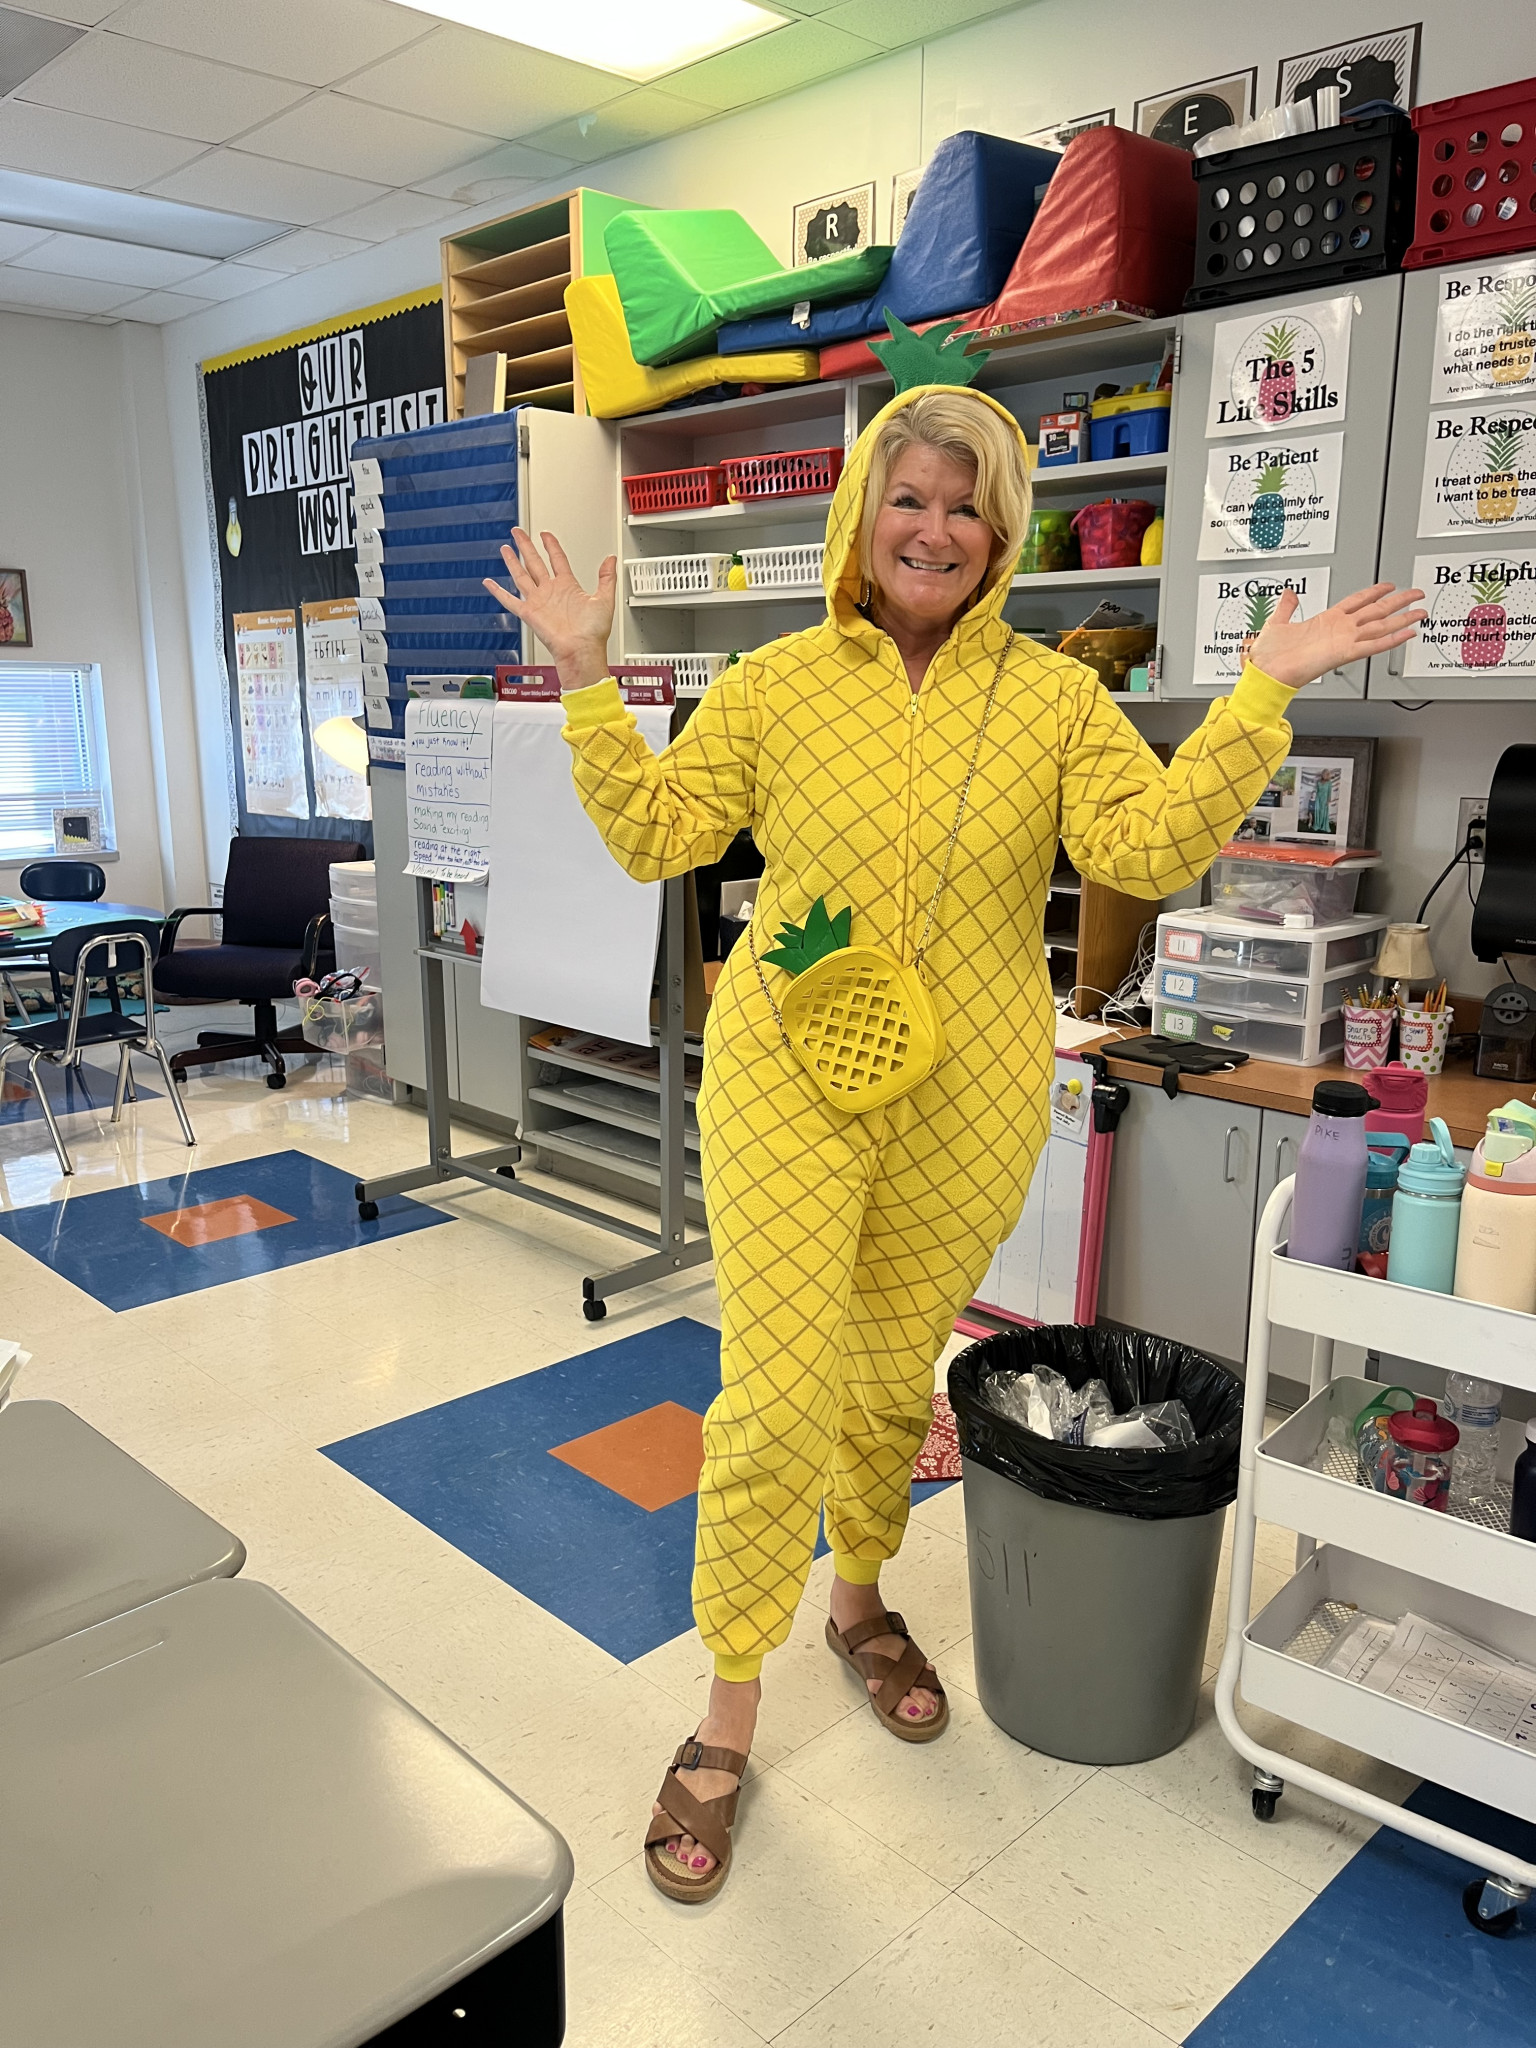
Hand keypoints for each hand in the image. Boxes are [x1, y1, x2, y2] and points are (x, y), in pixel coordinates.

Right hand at [483, 528, 617, 690]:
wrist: (581, 650)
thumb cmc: (593, 633)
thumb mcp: (605, 600)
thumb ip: (607, 577)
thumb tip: (611, 559)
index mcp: (568, 587)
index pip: (557, 559)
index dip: (551, 545)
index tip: (545, 534)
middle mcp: (551, 592)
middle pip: (534, 562)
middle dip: (526, 546)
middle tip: (518, 532)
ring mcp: (538, 601)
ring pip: (521, 575)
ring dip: (512, 562)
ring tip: (505, 548)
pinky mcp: (529, 613)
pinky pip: (510, 600)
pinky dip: (498, 592)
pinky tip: (489, 583)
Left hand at [1250, 582, 1424, 689]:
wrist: (1264, 673)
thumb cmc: (1269, 655)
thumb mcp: (1277, 622)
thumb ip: (1286, 607)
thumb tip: (1289, 593)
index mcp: (1326, 621)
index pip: (1357, 601)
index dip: (1374, 592)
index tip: (1389, 585)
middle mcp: (1339, 630)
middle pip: (1376, 611)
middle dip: (1399, 602)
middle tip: (1417, 594)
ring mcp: (1343, 641)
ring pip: (1380, 626)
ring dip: (1402, 618)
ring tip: (1421, 611)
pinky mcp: (1343, 654)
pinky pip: (1372, 645)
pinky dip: (1391, 640)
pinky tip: (1407, 633)